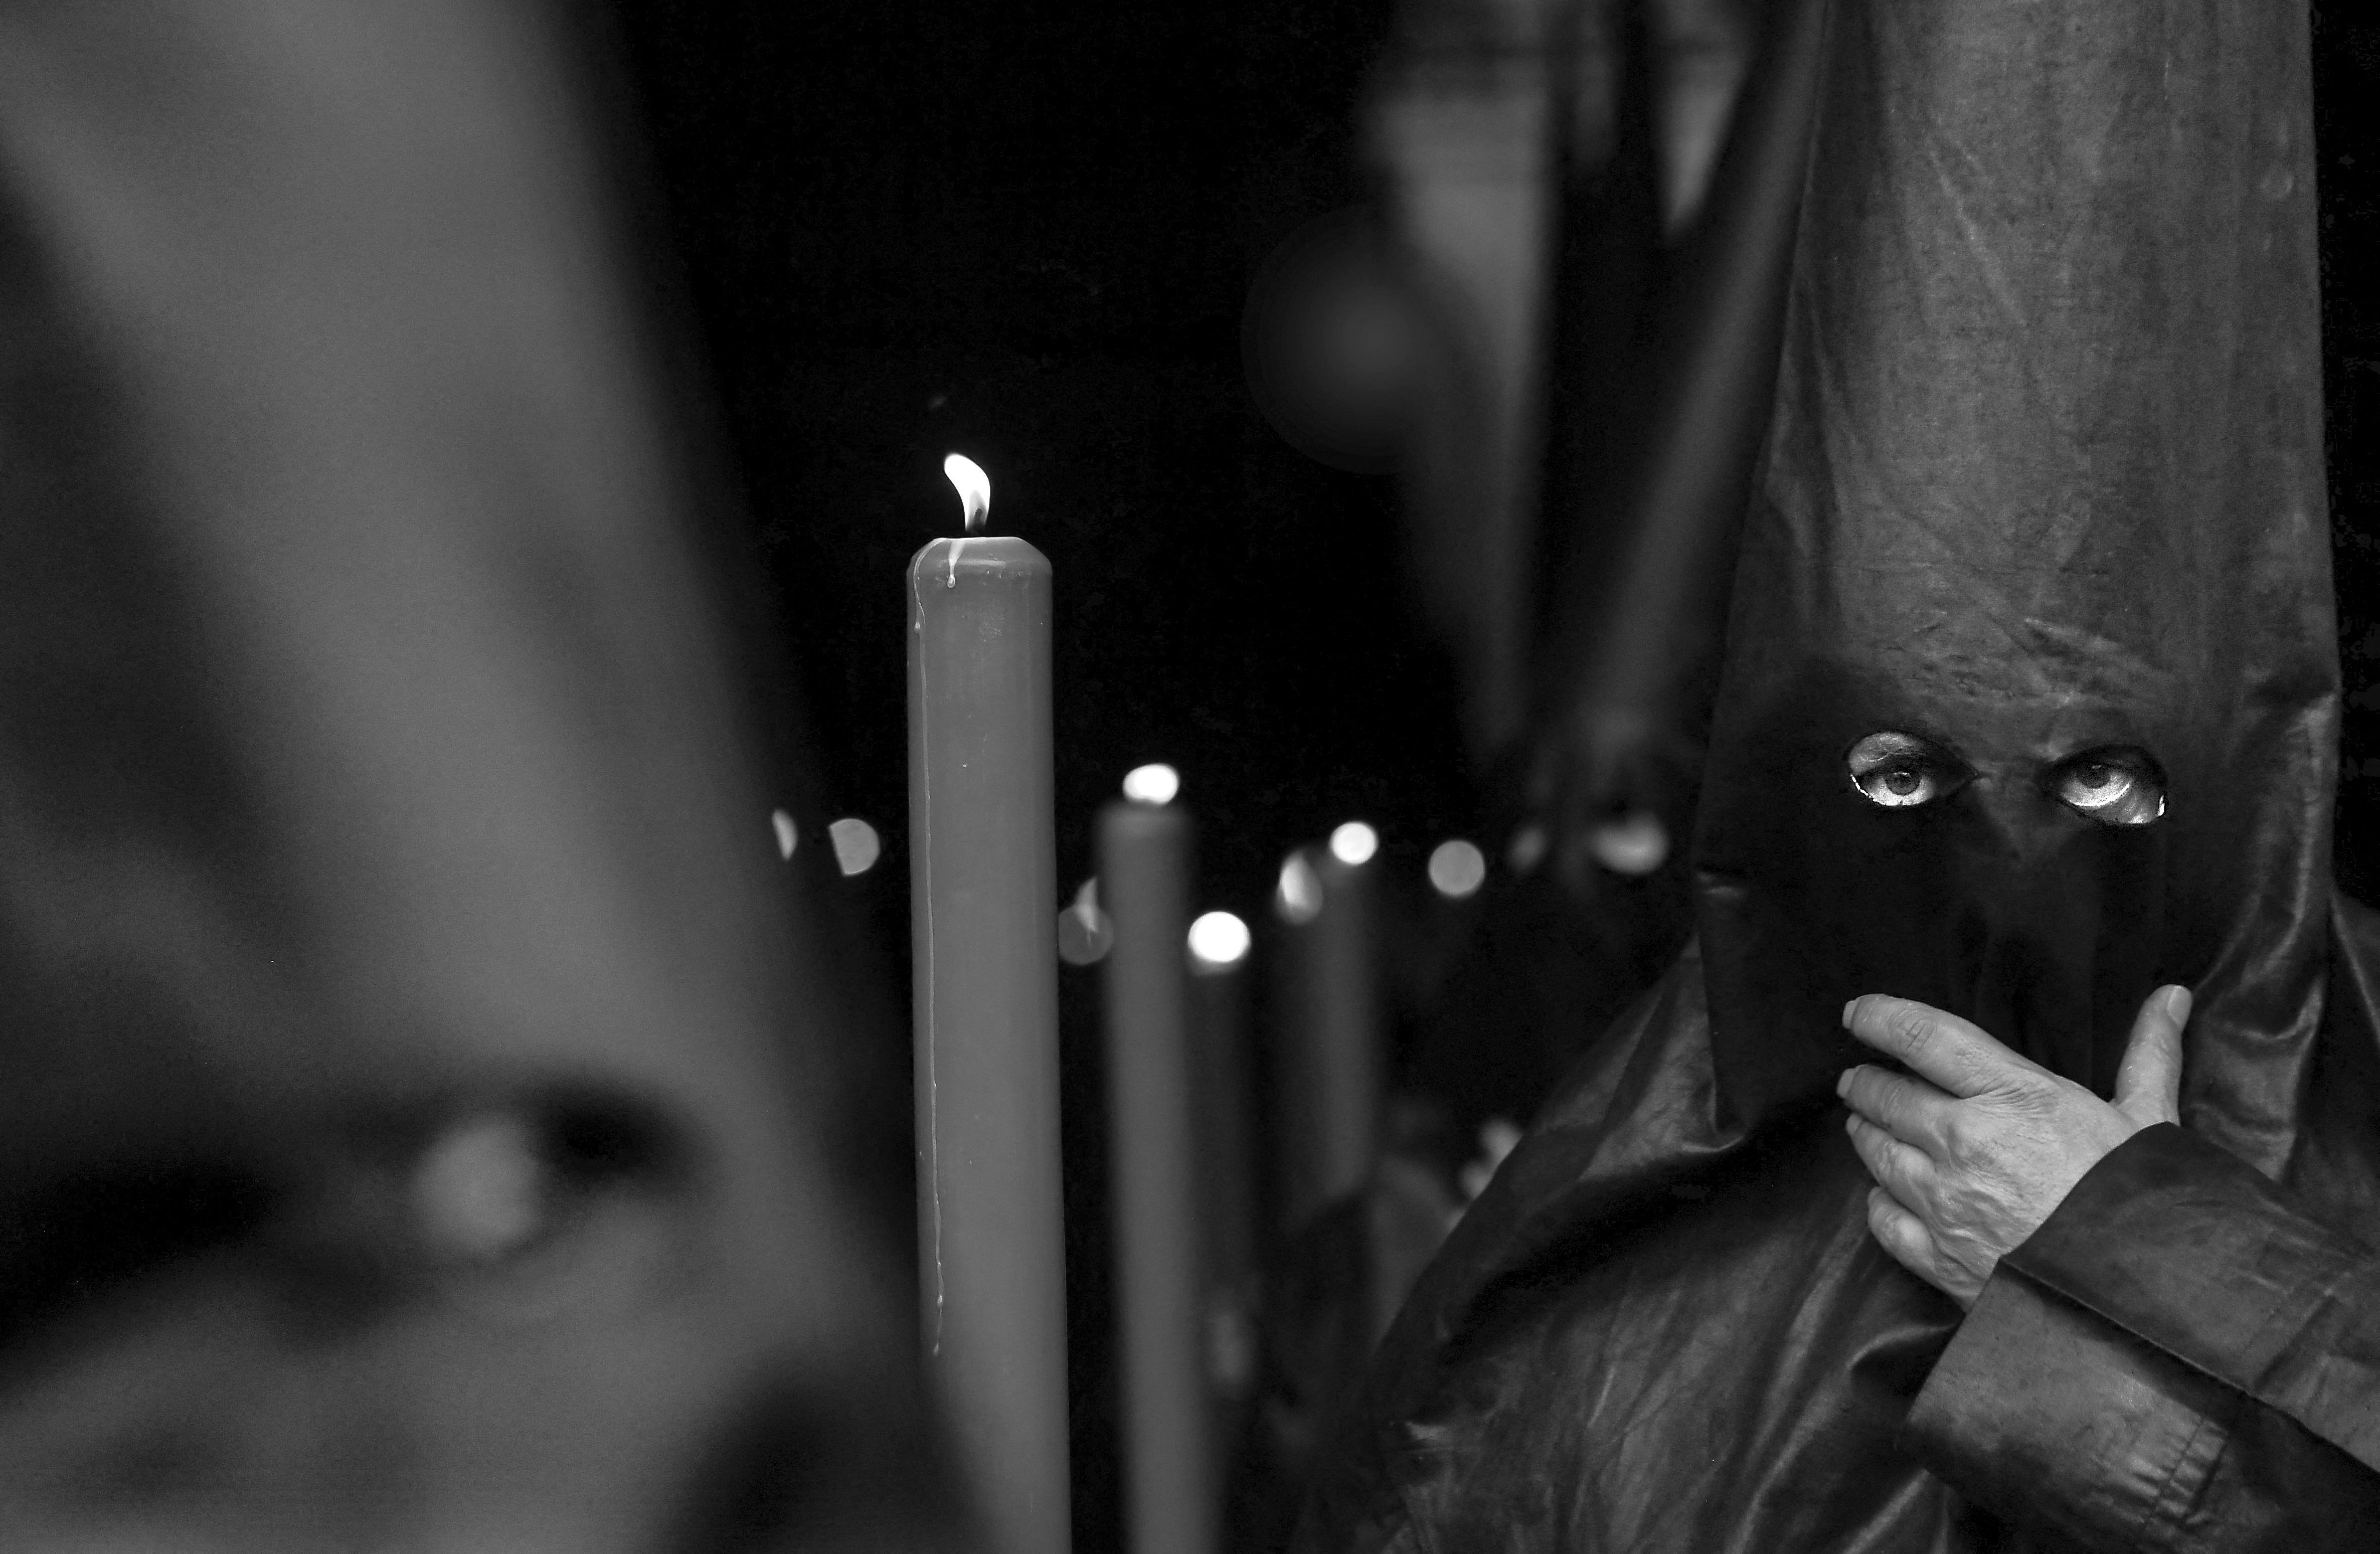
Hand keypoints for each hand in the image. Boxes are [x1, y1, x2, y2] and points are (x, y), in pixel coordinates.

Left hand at [1837, 985, 2190, 1307]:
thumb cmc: (2145, 1200)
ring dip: (1865, 1133)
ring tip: (1863, 1123)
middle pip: (1886, 1095)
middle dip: (1866, 1083)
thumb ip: (2148, 1053)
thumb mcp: (2149, 1120)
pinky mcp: (1939, 1257)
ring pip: (1875, 1153)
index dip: (1879, 1018)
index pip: (1921, 1036)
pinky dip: (1879, 1203)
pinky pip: (1882, 1219)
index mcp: (2013, 1097)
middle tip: (1857, 1078)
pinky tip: (1883, 1195)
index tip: (1857, 1014)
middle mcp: (1964, 1142)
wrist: (2144, 1295)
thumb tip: (2172, 995)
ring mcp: (1945, 1201)